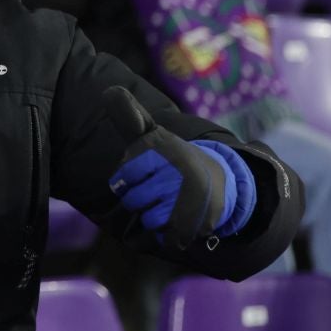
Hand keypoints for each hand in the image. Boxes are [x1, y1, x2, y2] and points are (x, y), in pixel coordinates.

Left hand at [104, 86, 255, 248]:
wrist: (222, 182)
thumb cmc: (174, 160)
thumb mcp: (154, 135)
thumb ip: (129, 118)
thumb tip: (108, 91)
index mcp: (164, 149)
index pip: (125, 175)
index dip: (130, 177)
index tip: (146, 171)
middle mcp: (178, 173)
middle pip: (133, 199)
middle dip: (142, 197)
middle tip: (162, 188)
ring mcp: (187, 201)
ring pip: (147, 219)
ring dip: (154, 215)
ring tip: (171, 203)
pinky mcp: (193, 227)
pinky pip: (159, 239)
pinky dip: (162, 235)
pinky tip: (175, 221)